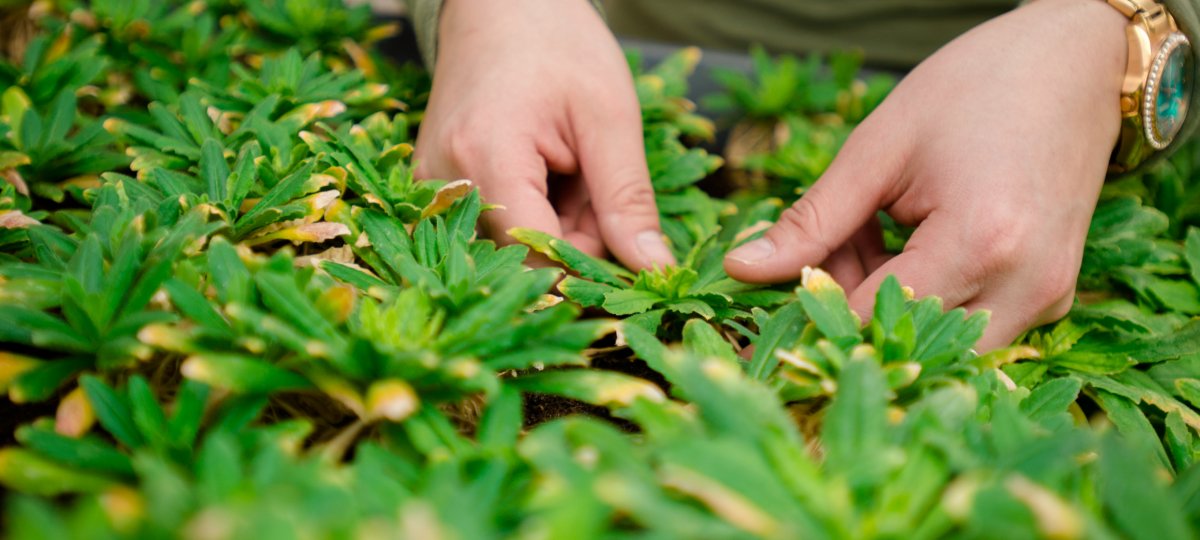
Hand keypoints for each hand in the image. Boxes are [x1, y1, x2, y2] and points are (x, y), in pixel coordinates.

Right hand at [413, 0, 674, 269]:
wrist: (501, 5)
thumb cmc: (558, 45)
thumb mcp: (610, 117)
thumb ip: (628, 201)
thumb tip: (653, 271)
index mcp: (486, 156)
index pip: (538, 255)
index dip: (590, 261)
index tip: (627, 240)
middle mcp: (445, 181)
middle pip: (525, 255)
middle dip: (578, 236)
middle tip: (596, 178)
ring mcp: (434, 186)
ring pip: (514, 245)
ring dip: (559, 224)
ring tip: (570, 167)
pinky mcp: (436, 188)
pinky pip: (496, 227)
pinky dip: (536, 211)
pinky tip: (547, 172)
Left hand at [724, 0, 1126, 348]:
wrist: (1073, 61)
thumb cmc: (974, 87)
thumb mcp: (879, 148)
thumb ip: (812, 221)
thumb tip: (740, 271)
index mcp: (980, 242)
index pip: (872, 319)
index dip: (813, 310)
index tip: (773, 294)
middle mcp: (1024, 286)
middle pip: (905, 342)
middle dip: (850, 308)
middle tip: (829, 247)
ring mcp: (1048, 297)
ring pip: (937, 343)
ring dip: (887, 306)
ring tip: (872, 233)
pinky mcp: (1054, 296)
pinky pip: (971, 325)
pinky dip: (926, 298)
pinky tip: (907, 241)